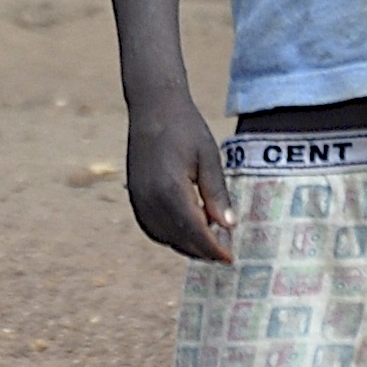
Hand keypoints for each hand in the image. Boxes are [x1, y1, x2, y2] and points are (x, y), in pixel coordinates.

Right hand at [120, 88, 232, 263]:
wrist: (152, 107)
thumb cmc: (185, 128)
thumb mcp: (208, 158)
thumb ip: (216, 194)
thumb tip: (228, 226)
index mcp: (171, 190)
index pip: (196, 232)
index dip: (214, 249)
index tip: (231, 259)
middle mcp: (150, 200)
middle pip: (180, 240)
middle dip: (204, 250)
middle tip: (226, 249)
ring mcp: (139, 200)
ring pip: (166, 238)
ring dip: (189, 244)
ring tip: (212, 238)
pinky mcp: (134, 197)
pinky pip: (153, 229)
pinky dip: (172, 235)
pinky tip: (190, 228)